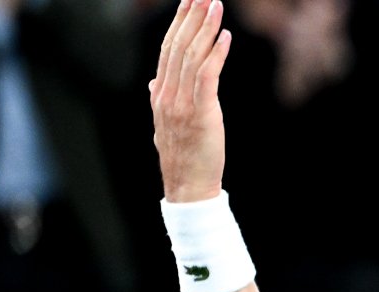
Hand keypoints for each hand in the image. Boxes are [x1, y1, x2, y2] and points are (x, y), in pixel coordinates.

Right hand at [150, 0, 231, 202]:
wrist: (187, 187)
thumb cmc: (183, 157)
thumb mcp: (165, 124)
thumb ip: (160, 99)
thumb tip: (154, 80)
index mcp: (160, 94)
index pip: (167, 50)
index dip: (178, 24)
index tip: (188, 3)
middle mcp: (167, 94)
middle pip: (177, 46)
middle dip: (190, 17)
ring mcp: (181, 104)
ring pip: (191, 56)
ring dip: (205, 28)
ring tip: (215, 5)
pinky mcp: (201, 114)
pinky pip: (206, 77)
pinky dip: (215, 54)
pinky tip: (225, 37)